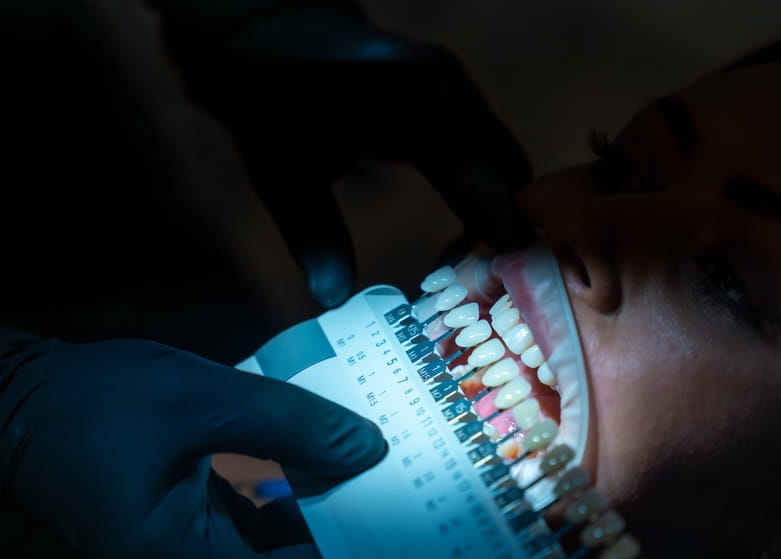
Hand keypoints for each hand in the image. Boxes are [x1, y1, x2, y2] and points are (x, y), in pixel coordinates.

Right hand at [0, 334, 386, 558]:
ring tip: (395, 502)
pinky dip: (299, 520)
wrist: (11, 403)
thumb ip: (291, 423)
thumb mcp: (197, 396)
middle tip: (426, 532)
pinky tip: (337, 482)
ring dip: (332, 537)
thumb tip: (372, 449)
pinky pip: (257, 545)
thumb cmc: (92, 401)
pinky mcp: (187, 542)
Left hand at [161, 0, 533, 306]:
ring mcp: (458, 90)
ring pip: (506, 163)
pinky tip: (456, 233)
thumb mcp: (280, 169)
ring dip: (495, 214)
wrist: (271, 38)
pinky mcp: (455, 99)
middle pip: (510, 174)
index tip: (507, 289)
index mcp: (417, 104)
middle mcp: (451, 91)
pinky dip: (485, 194)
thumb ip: (311, 231)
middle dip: (502, 231)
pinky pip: (490, 152)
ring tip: (457, 267)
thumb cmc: (274, 99)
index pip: (484, 181)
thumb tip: (334, 299)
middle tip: (472, 288)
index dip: (502, 238)